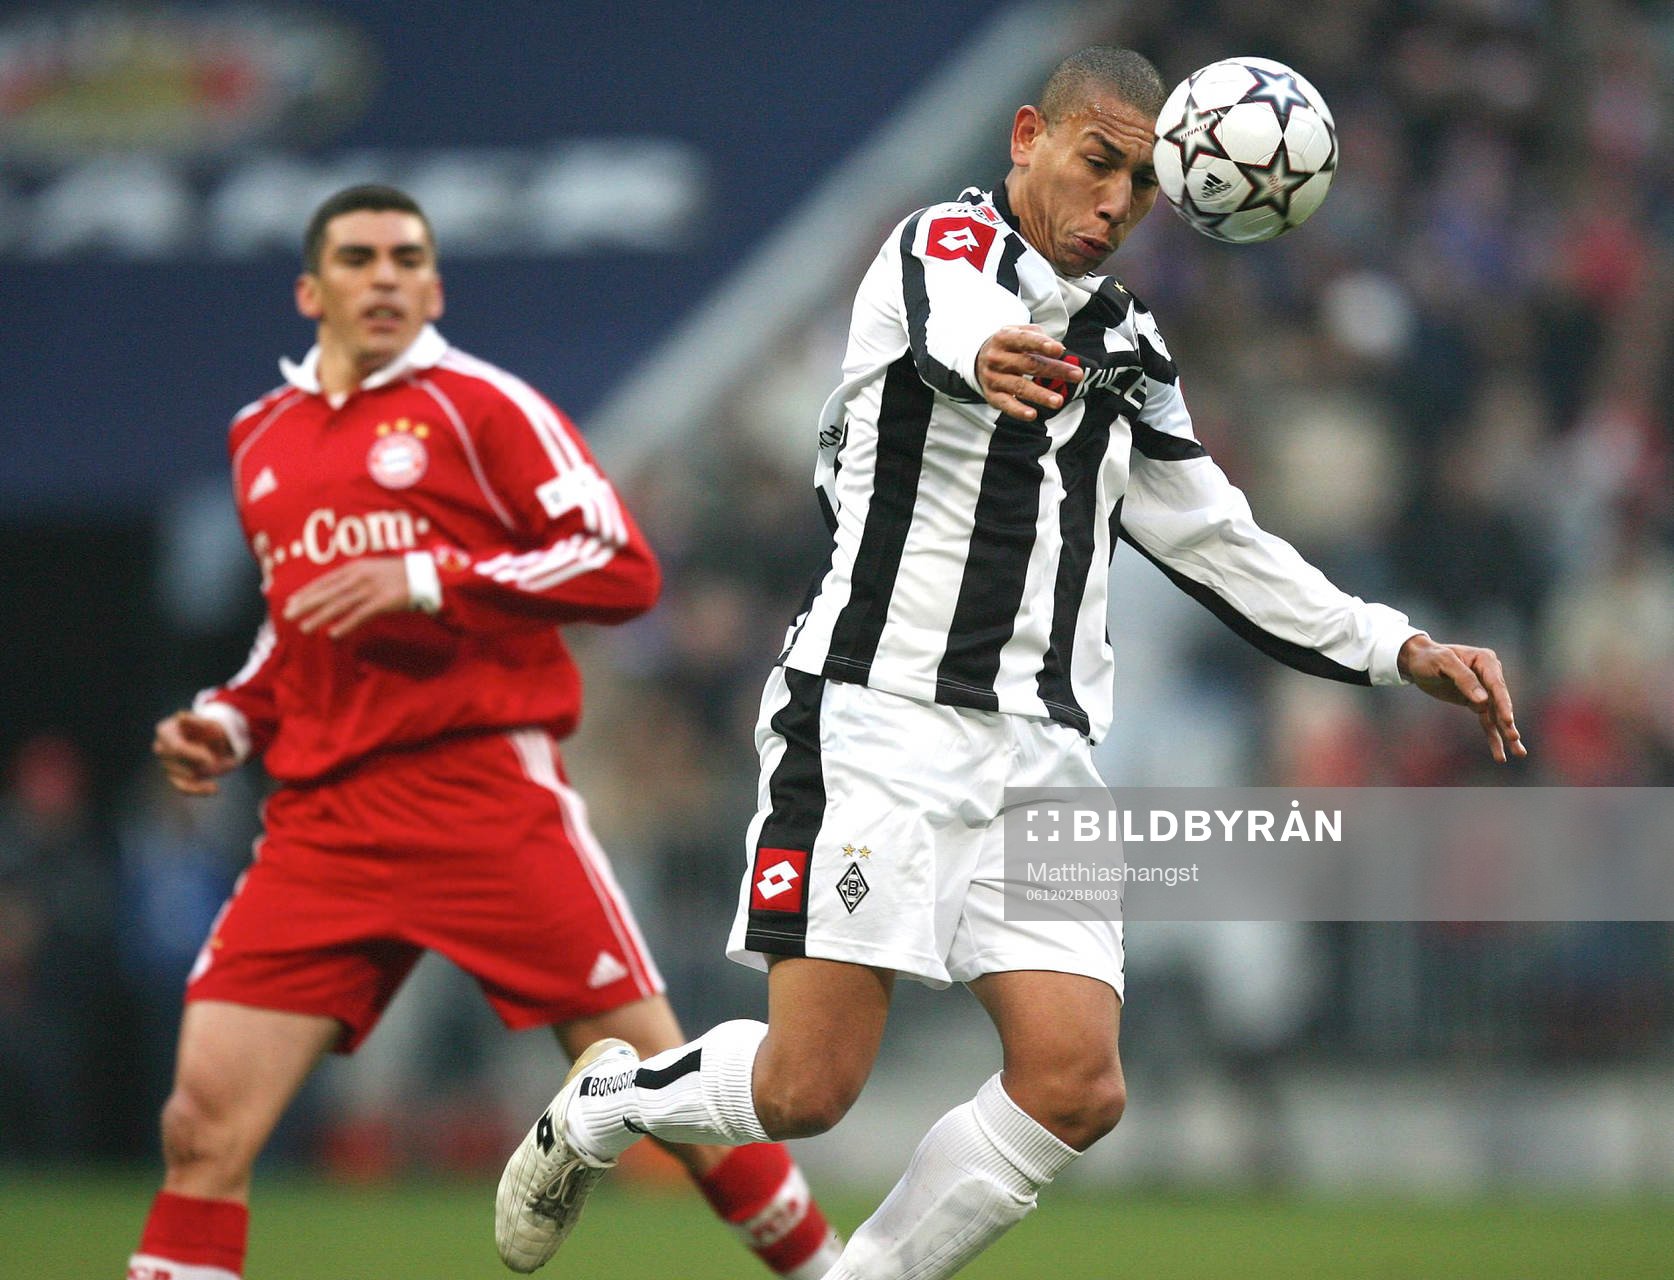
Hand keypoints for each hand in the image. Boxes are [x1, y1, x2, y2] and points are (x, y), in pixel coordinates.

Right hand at [153, 712, 237, 795]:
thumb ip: (198, 722)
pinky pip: (182, 788)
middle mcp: (160, 747)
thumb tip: (181, 716)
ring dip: (206, 770)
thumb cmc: (212, 730)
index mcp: (165, 731)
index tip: (211, 759)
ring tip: (215, 760)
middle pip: (181, 764)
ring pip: (186, 775)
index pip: (176, 748)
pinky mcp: (174, 777)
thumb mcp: (210, 722)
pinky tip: (213, 788)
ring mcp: (166, 763)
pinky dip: (198, 789)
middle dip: (202, 762)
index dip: (195, 756)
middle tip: (215, 757)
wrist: (218, 742)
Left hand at [283, 556, 413, 637]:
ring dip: (320, 617)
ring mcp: (372, 588)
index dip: (307, 592)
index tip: (291, 603)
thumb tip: (336, 592)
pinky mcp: (384, 601)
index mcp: (356, 567)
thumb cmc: (400, 575)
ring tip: (304, 628)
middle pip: (328, 592)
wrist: (428, 574)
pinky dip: (346, 624)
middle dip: (306, 605)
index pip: (325, 581)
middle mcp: (360, 576)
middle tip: (288, 616)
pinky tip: (333, 633)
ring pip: (340, 604)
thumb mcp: (374, 571)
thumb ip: (355, 579)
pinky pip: (361, 614)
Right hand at [975, 325, 1083, 419]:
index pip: (1024, 340)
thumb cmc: (1009, 346)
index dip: (1042, 344)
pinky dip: (1018, 410)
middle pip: (1029, 364)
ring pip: (1019, 387)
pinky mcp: (992, 396)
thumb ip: (1038, 337)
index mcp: (1004, 338)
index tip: (1060, 350)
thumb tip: (1058, 349)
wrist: (978, 359)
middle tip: (1077, 375)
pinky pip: (1006, 404)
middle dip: (1055, 370)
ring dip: (1040, 395)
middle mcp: (996, 358)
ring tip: (1058, 401)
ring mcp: (993, 378)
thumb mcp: (1018, 332)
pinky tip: (1032, 415)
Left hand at [1397, 634, 1526, 763]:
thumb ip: (1464, 679)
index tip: (1507, 721)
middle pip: (1501, 702)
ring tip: (1519, 753)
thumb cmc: (1429, 658)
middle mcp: (1490, 675)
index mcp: (1485, 661)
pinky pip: (1487, 721)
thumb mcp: (1443, 663)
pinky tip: (1500, 754)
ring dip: (1506, 734)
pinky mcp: (1476, 703)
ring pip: (1497, 715)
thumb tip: (1483, 701)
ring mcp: (1485, 690)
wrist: (1417, 660)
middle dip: (1508, 722)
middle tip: (1514, 739)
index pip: (1497, 685)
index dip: (1503, 704)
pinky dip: (1494, 736)